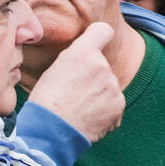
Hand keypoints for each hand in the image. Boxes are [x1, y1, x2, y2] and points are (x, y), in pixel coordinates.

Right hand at [26, 22, 124, 142]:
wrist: (49, 134)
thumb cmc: (45, 102)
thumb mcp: (54, 70)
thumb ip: (76, 58)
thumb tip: (88, 56)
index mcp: (82, 53)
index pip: (103, 30)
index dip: (98, 37)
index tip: (95, 46)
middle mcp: (102, 66)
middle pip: (102, 66)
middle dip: (93, 76)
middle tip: (74, 93)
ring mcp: (113, 86)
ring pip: (109, 85)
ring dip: (99, 94)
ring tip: (79, 108)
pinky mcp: (119, 105)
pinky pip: (114, 103)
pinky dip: (105, 111)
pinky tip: (88, 118)